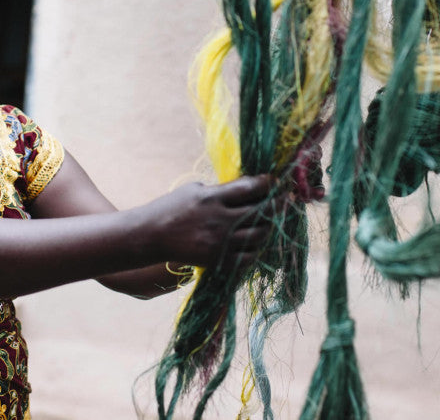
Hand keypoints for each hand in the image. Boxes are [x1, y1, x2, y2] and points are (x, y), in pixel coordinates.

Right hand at [143, 175, 276, 271]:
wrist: (152, 236)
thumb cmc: (172, 207)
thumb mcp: (195, 190)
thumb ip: (221, 190)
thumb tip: (248, 187)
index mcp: (213, 198)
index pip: (251, 188)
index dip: (269, 183)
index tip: (276, 180)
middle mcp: (220, 220)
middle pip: (262, 211)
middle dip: (279, 204)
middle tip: (287, 199)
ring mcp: (221, 242)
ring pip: (260, 235)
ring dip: (270, 226)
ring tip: (272, 220)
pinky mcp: (219, 260)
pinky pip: (249, 257)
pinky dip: (257, 248)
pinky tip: (257, 241)